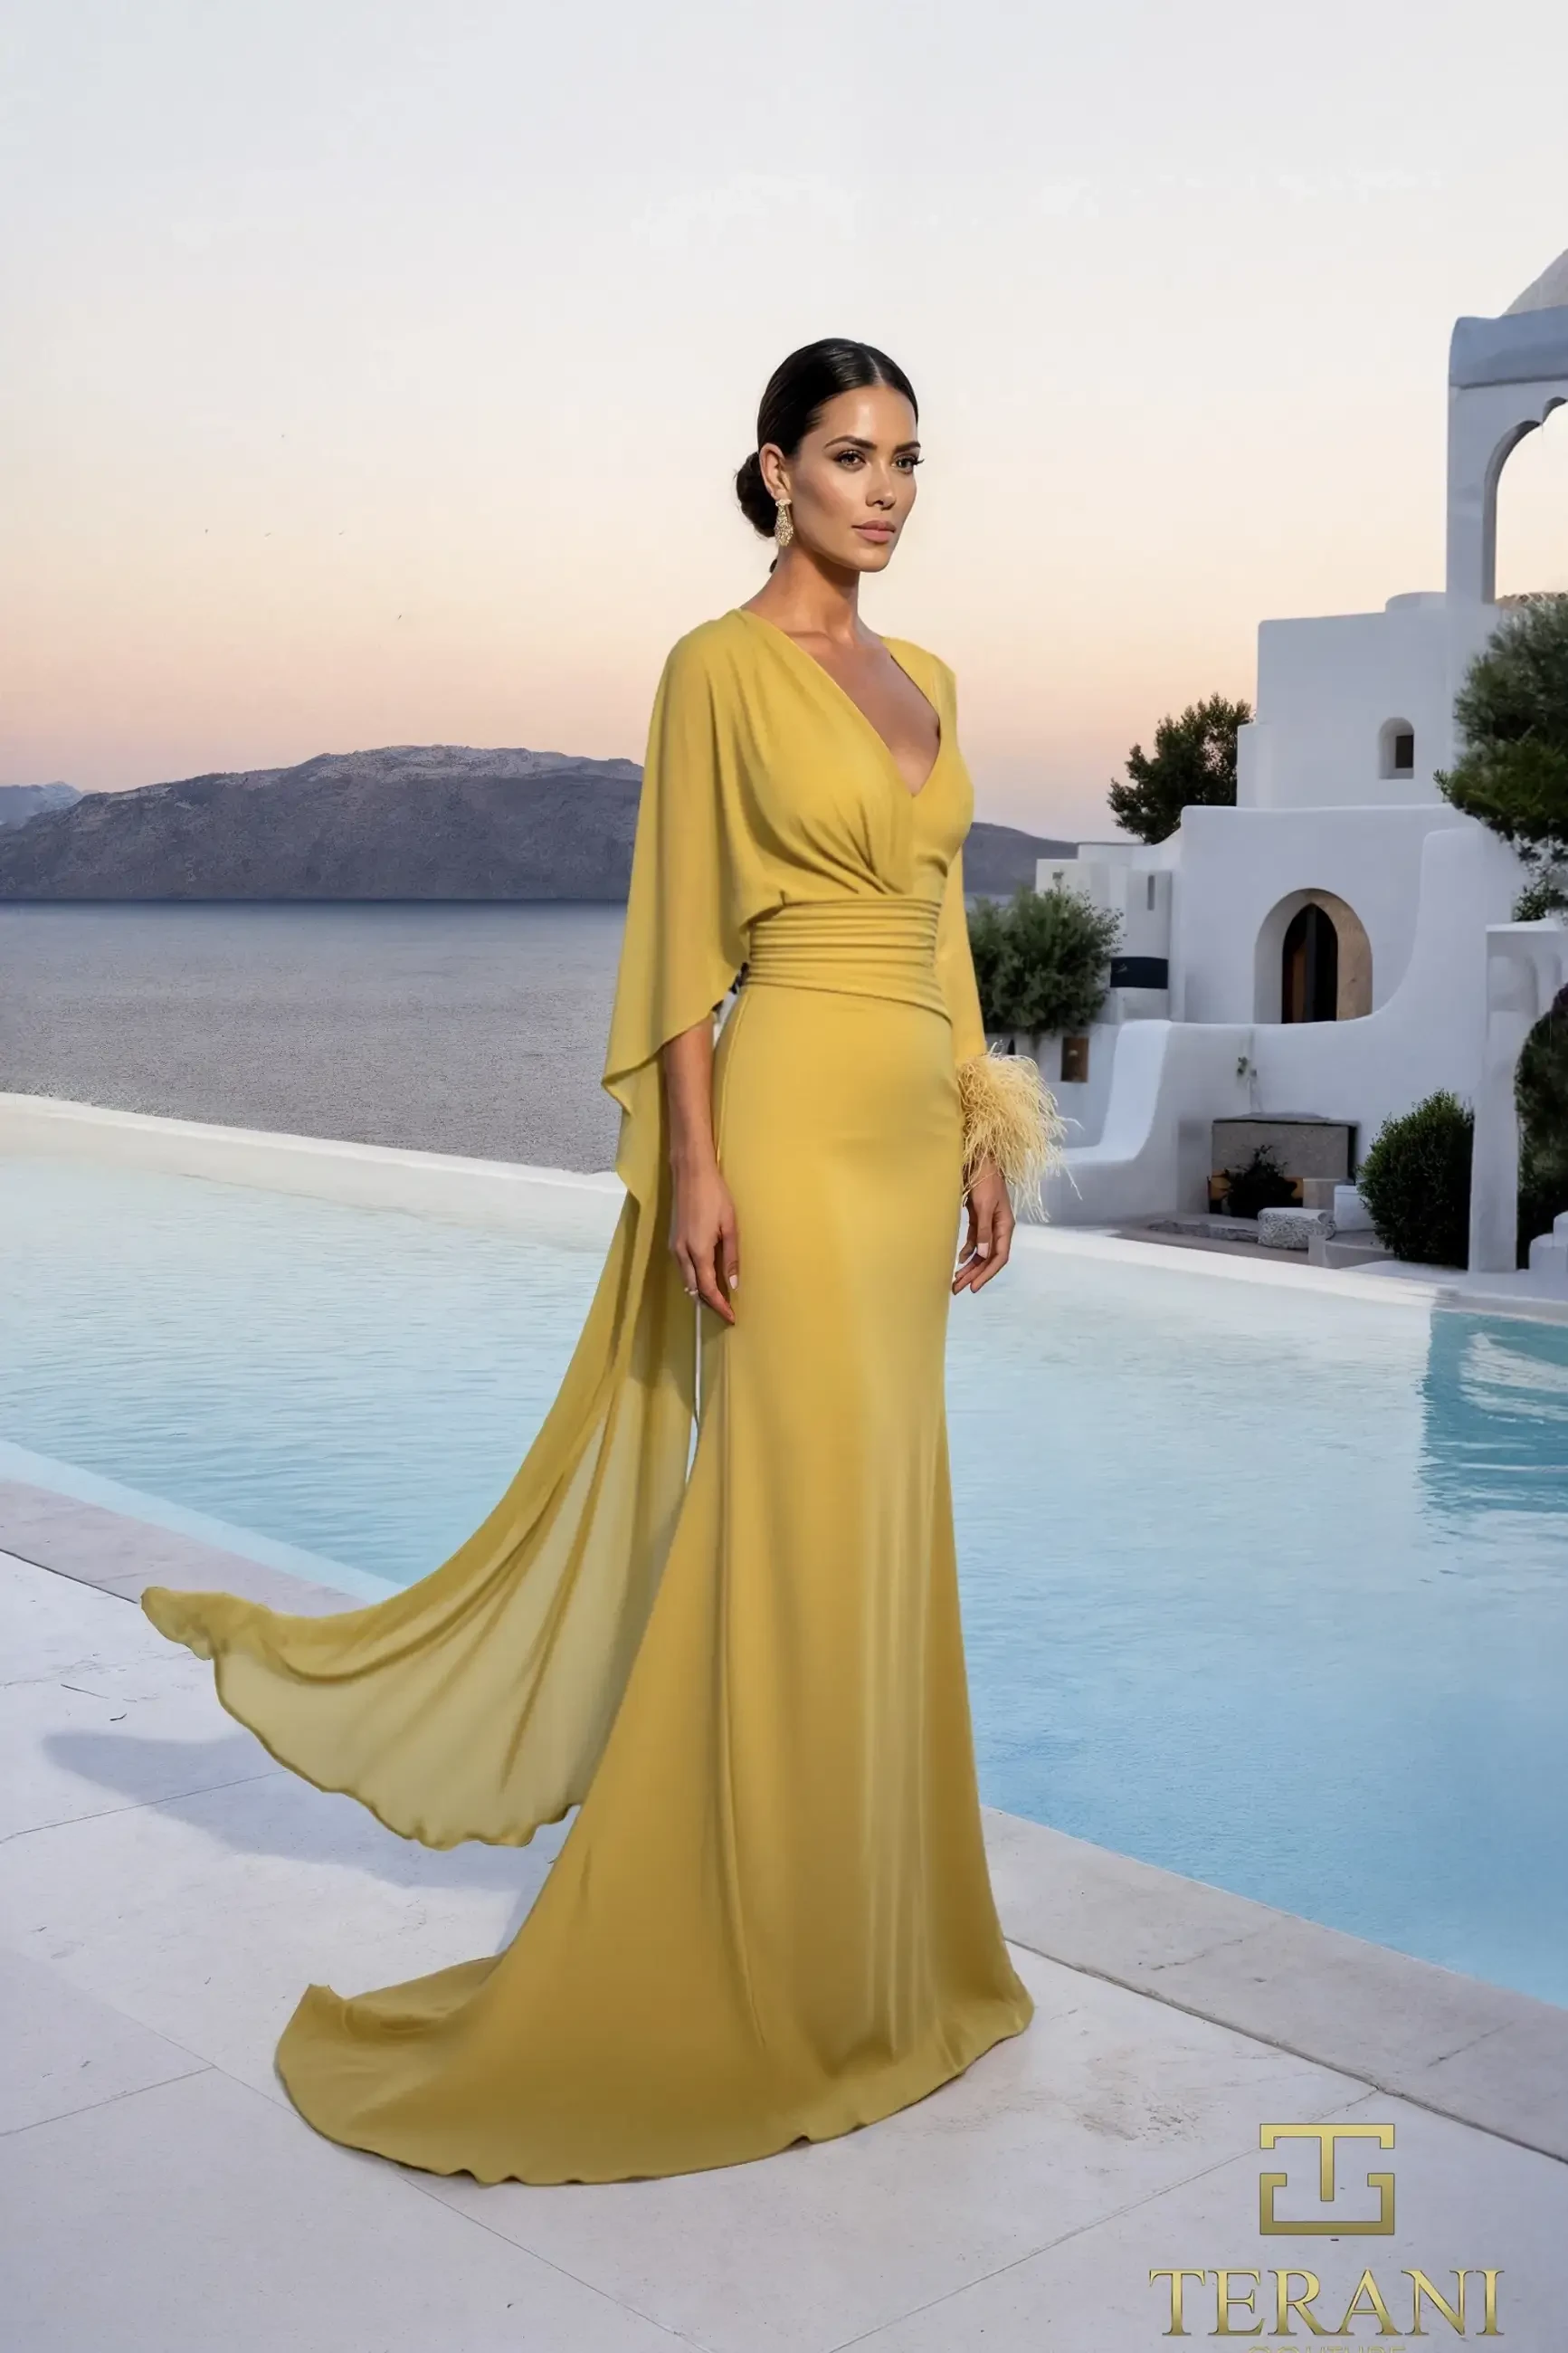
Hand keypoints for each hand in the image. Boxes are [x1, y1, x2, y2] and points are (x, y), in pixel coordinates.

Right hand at [669, 1157, 739, 1323]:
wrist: (690, 1172)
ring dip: (700, 1291)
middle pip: (693, 1289)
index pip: (708, 1289)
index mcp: (698, 1251)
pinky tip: (706, 1276)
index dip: (720, 1306)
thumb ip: (731, 1257)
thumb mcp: (729, 1226)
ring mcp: (674, 1246)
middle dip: (709, 1303)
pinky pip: (682, 1268)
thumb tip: (734, 1284)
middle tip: (726, 1311)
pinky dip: (693, 1278)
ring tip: (719, 1297)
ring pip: (685, 1279)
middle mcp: (682, 1252)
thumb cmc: (714, 1195)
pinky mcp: (673, 1239)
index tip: (731, 1317)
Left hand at [953, 1160, 1013, 1294]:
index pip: (999, 1257)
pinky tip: (960, 1259)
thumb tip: (982, 1254)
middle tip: (958, 1288)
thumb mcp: (984, 1205)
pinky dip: (968, 1251)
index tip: (973, 1286)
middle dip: (975, 1274)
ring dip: (970, 1266)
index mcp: (1005, 1226)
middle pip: (989, 1258)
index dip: (987, 1273)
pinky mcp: (979, 1217)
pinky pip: (975, 1240)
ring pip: (981, 1251)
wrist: (980, 1159)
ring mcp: (989, 1223)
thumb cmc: (984, 1180)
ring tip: (956, 1279)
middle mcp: (999, 1227)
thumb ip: (983, 1229)